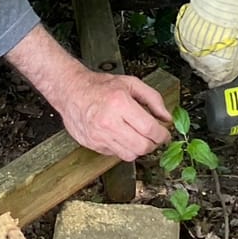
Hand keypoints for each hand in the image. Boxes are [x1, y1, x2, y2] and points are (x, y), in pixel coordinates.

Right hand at [56, 66, 171, 160]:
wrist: (70, 91)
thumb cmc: (99, 86)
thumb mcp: (130, 83)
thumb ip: (153, 99)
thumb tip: (166, 117)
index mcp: (120, 104)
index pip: (149, 129)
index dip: (162, 134)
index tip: (165, 133)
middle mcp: (109, 122)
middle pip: (142, 146)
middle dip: (153, 144)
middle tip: (154, 137)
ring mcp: (99, 136)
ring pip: (130, 155)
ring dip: (139, 148)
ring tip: (138, 137)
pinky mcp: (93, 144)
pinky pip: (116, 154)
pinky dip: (124, 148)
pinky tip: (122, 136)